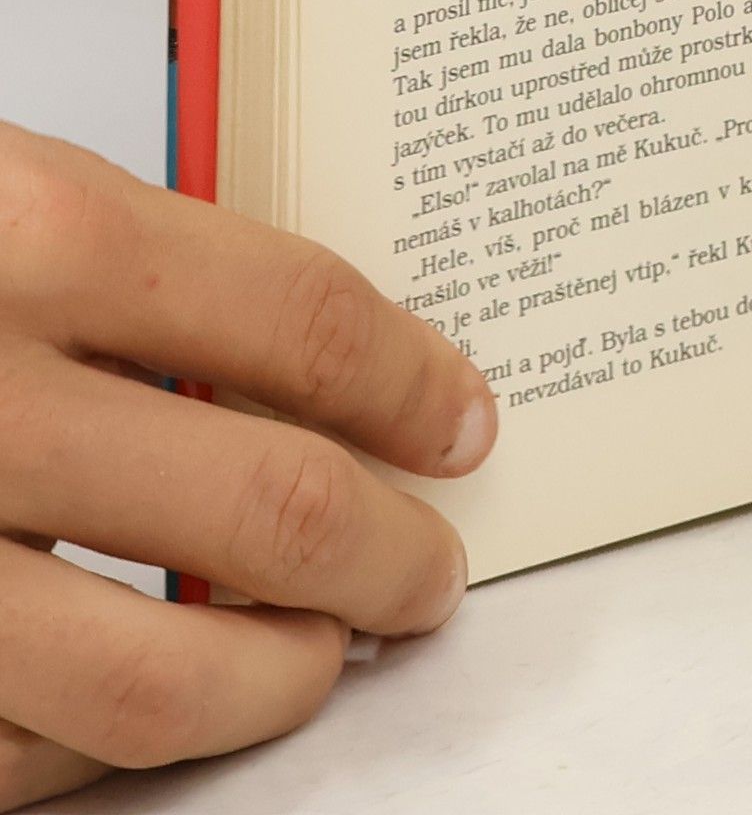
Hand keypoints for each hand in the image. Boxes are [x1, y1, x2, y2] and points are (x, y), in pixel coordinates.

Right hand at [0, 121, 495, 807]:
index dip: (412, 384)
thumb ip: (138, 268)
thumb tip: (327, 372)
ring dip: (279, 682)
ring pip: (154, 685)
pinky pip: (13, 761)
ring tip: (323, 653)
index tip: (461, 422)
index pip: (302, 324)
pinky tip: (149, 713)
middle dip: (390, 554)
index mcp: (26, 235)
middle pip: (269, 510)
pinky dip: (108, 752)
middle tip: (431, 567)